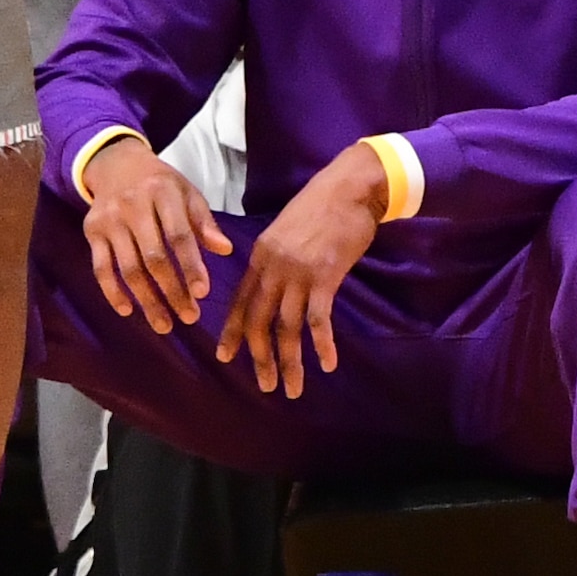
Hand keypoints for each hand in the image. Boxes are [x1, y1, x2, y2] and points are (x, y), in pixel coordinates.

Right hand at [78, 140, 232, 334]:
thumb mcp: (186, 192)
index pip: (178, 235)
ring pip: (128, 268)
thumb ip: (204, 222)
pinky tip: (128, 311)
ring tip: (164, 325)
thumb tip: (225, 250)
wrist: (114, 163)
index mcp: (162, 192)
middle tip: (189, 316)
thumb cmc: (159, 183)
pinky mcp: (91, 231)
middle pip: (153, 257)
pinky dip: (112, 292)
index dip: (191, 265)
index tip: (203, 293)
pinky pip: (100, 268)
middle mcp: (132, 205)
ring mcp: (109, 220)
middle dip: (173, 291)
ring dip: (147, 301)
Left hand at [217, 146, 387, 399]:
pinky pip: (319, 319)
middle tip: (265, 386)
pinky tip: (327, 363)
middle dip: (260, 358)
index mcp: (260, 256)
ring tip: (292, 388)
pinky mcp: (324, 276)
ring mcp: (297, 273)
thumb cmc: (321, 207)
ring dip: (290, 362)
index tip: (226, 357)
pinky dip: (322, 344)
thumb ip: (275, 258)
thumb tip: (272, 285)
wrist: (349, 187)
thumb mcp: (286, 230)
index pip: (241, 302)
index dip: (233, 332)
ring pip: (287, 328)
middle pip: (260, 322)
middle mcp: (273, 267)